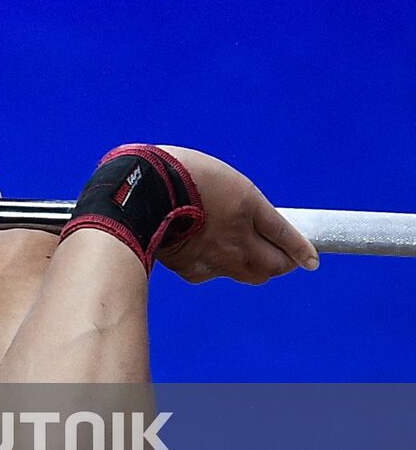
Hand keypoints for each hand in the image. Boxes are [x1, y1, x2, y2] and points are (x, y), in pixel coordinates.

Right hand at [154, 145, 318, 283]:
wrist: (138, 194)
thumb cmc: (178, 174)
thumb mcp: (222, 178)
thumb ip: (245, 204)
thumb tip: (265, 229)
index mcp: (247, 208)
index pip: (285, 236)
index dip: (300, 249)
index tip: (310, 260)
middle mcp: (238, 239)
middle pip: (274, 267)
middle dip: (281, 262)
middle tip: (278, 255)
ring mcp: (217, 259)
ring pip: (248, 274)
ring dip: (252, 267)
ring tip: (240, 253)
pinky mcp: (194, 270)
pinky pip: (213, 273)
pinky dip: (214, 265)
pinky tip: (199, 248)